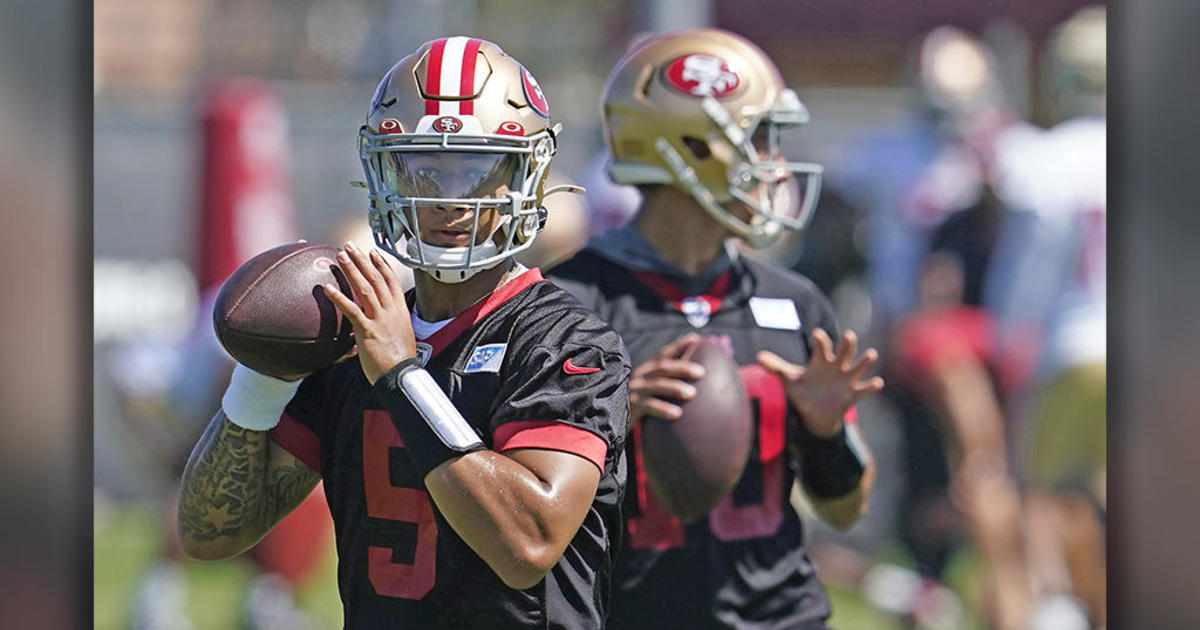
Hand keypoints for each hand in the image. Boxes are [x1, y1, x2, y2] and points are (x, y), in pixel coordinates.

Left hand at [322, 241, 416, 384]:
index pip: (391, 282)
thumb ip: (388, 325)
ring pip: (365, 289)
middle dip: (362, 261)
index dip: (382, 265)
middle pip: (376, 279)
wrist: (401, 376)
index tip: (372, 253)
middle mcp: (391, 311)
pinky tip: (328, 288)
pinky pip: (351, 311)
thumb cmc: (399, 361)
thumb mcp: (400, 336)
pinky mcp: (367, 331)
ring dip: (352, 270)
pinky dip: (339, 298)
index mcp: (400, 311)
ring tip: (341, 256)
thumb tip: (378, 324)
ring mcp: (380, 320)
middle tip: (350, 246)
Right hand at [629, 333, 705, 422]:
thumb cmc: (641, 408)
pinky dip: (663, 409)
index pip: (664, 355)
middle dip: (682, 367)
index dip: (678, 346)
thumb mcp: (652, 392)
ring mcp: (634, 391)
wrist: (616, 423)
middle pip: (662, 367)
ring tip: (692, 393)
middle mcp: (639, 377)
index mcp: (646, 371)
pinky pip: (648, 406)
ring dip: (675, 387)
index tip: (695, 339)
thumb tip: (699, 380)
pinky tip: (677, 414)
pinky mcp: (630, 407)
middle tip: (701, 372)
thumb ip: (668, 384)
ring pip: (656, 385)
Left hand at [757, 328, 883, 437]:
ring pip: (859, 367)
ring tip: (871, 354)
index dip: (821, 339)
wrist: (814, 415)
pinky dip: (871, 386)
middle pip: (845, 351)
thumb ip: (775, 367)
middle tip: (849, 336)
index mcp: (821, 361)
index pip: (822, 346)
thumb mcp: (789, 379)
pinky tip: (877, 382)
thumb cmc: (803, 391)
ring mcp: (847, 379)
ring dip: (865, 361)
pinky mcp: (852, 394)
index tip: (816, 334)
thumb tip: (757, 357)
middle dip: (848, 344)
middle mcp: (836, 367)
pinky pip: (864, 389)